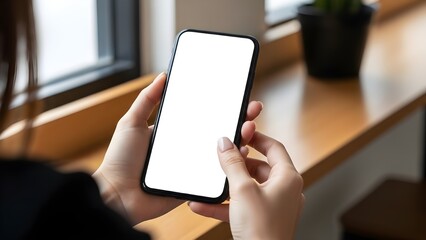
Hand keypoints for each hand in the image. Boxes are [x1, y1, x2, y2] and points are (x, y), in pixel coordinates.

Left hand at [93, 73, 262, 224]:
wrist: (117, 195)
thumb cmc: (120, 160)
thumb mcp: (131, 123)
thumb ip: (147, 100)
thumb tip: (163, 76)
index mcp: (175, 133)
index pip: (203, 117)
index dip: (220, 107)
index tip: (237, 96)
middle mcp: (187, 149)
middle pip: (217, 133)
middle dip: (238, 120)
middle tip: (252, 109)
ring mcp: (192, 167)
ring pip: (221, 153)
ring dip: (240, 140)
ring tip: (250, 128)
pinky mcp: (194, 185)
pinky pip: (216, 175)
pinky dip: (231, 166)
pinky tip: (243, 153)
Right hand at [189, 132, 303, 238]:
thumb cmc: (261, 230)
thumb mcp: (242, 190)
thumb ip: (232, 164)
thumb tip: (225, 143)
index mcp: (288, 178)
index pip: (274, 148)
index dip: (256, 138)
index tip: (241, 132)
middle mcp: (285, 191)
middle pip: (259, 168)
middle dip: (237, 165)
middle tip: (221, 158)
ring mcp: (274, 206)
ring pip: (248, 188)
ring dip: (227, 187)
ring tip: (210, 184)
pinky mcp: (263, 220)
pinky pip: (243, 205)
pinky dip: (225, 204)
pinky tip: (204, 205)